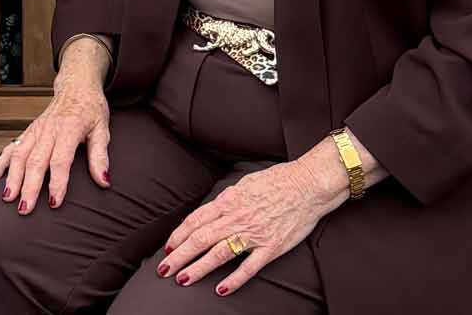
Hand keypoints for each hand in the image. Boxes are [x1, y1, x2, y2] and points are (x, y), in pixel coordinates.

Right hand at [0, 52, 111, 213]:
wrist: (76, 86)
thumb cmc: (90, 109)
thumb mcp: (102, 129)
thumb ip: (100, 156)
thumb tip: (104, 181)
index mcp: (68, 129)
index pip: (60, 160)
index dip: (57, 182)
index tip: (54, 203)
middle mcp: (48, 130)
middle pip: (35, 161)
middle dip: (28, 186)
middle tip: (25, 209)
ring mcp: (35, 130)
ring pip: (20, 155)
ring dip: (12, 177)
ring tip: (7, 198)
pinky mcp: (28, 132)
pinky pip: (11, 148)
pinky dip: (0, 163)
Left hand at [157, 146, 347, 295]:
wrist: (307, 184)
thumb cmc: (277, 181)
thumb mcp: (244, 183)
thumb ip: (226, 200)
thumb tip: (209, 212)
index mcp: (229, 201)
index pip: (196, 220)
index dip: (179, 236)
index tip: (168, 248)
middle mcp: (237, 218)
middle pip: (200, 238)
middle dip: (179, 255)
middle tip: (163, 269)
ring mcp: (254, 234)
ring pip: (219, 254)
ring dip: (198, 268)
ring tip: (182, 279)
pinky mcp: (271, 247)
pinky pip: (249, 267)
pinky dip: (234, 280)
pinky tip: (221, 289)